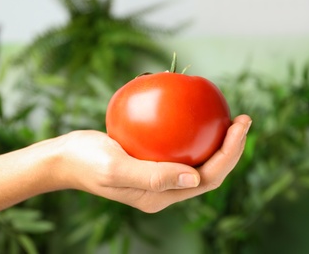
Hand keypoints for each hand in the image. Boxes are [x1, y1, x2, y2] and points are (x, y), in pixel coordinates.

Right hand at [52, 114, 251, 212]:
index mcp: (160, 196)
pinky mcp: (150, 161)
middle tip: (243, 119)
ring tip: (228, 116)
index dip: (229, 156)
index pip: (206, 179)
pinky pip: (178, 147)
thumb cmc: (86, 162)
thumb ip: (153, 176)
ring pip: (196, 160)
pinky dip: (191, 132)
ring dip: (216, 141)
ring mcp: (158, 175)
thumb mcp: (115, 168)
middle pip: (208, 171)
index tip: (240, 126)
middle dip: (231, 149)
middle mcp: (164, 189)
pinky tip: (195, 112)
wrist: (65, 158)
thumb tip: (195, 177)